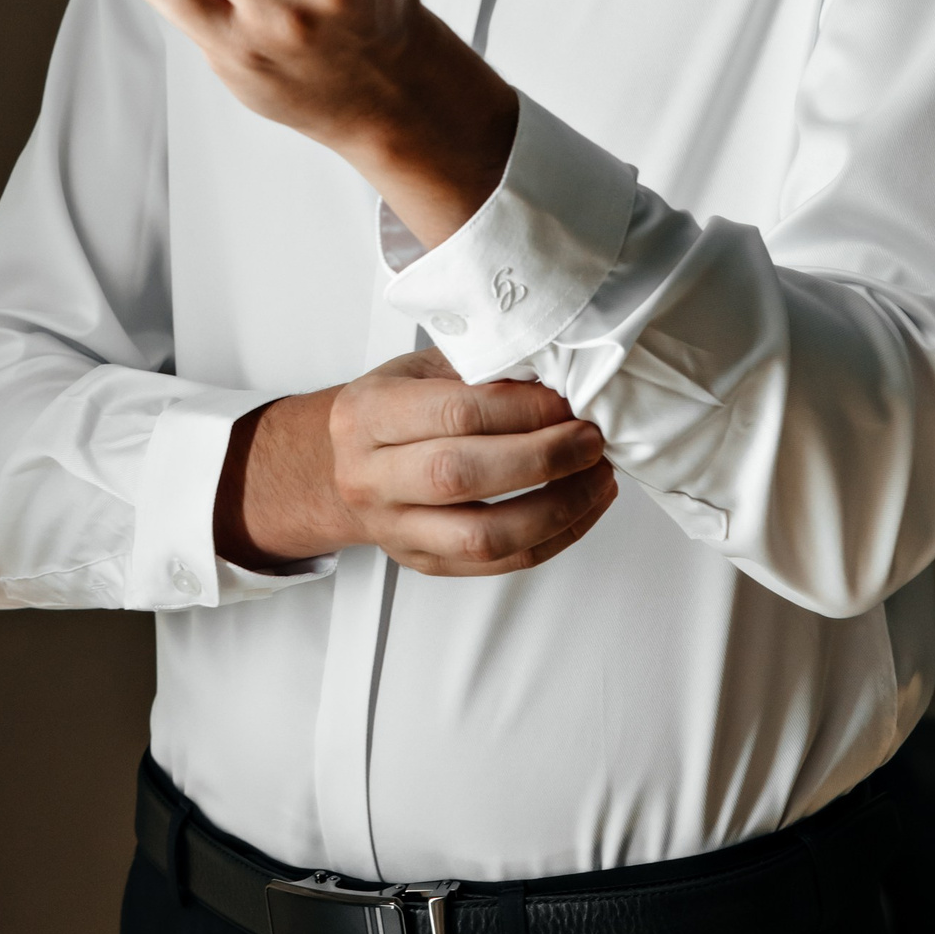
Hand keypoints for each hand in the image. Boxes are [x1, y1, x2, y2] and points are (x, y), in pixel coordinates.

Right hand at [215, 349, 617, 577]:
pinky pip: (498, 565)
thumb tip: (555, 376)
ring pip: (482, 536)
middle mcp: (372, 477)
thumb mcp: (418, 368)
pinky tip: (581, 508)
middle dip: (542, 458)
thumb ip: (477, 368)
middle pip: (462, 476)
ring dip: (556, 509)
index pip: (453, 413)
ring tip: (597, 478)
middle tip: (590, 439)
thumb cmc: (388, 410)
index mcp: (368, 414)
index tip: (566, 400)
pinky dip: (552, 539)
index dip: (521, 408)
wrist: (337, 465)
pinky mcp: (424, 563)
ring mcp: (395, 529)